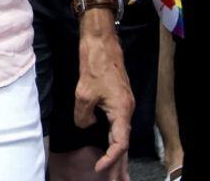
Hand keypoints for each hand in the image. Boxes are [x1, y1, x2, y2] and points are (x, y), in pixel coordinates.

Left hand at [73, 22, 133, 176]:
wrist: (101, 41)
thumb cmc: (94, 64)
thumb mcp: (83, 94)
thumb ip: (83, 117)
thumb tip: (85, 125)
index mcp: (121, 109)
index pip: (120, 144)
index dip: (110, 159)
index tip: (99, 168)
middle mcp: (127, 108)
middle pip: (124, 143)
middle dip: (120, 164)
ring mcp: (124, 103)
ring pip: (122, 134)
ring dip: (118, 154)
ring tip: (116, 173)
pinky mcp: (119, 98)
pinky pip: (119, 125)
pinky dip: (115, 140)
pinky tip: (112, 148)